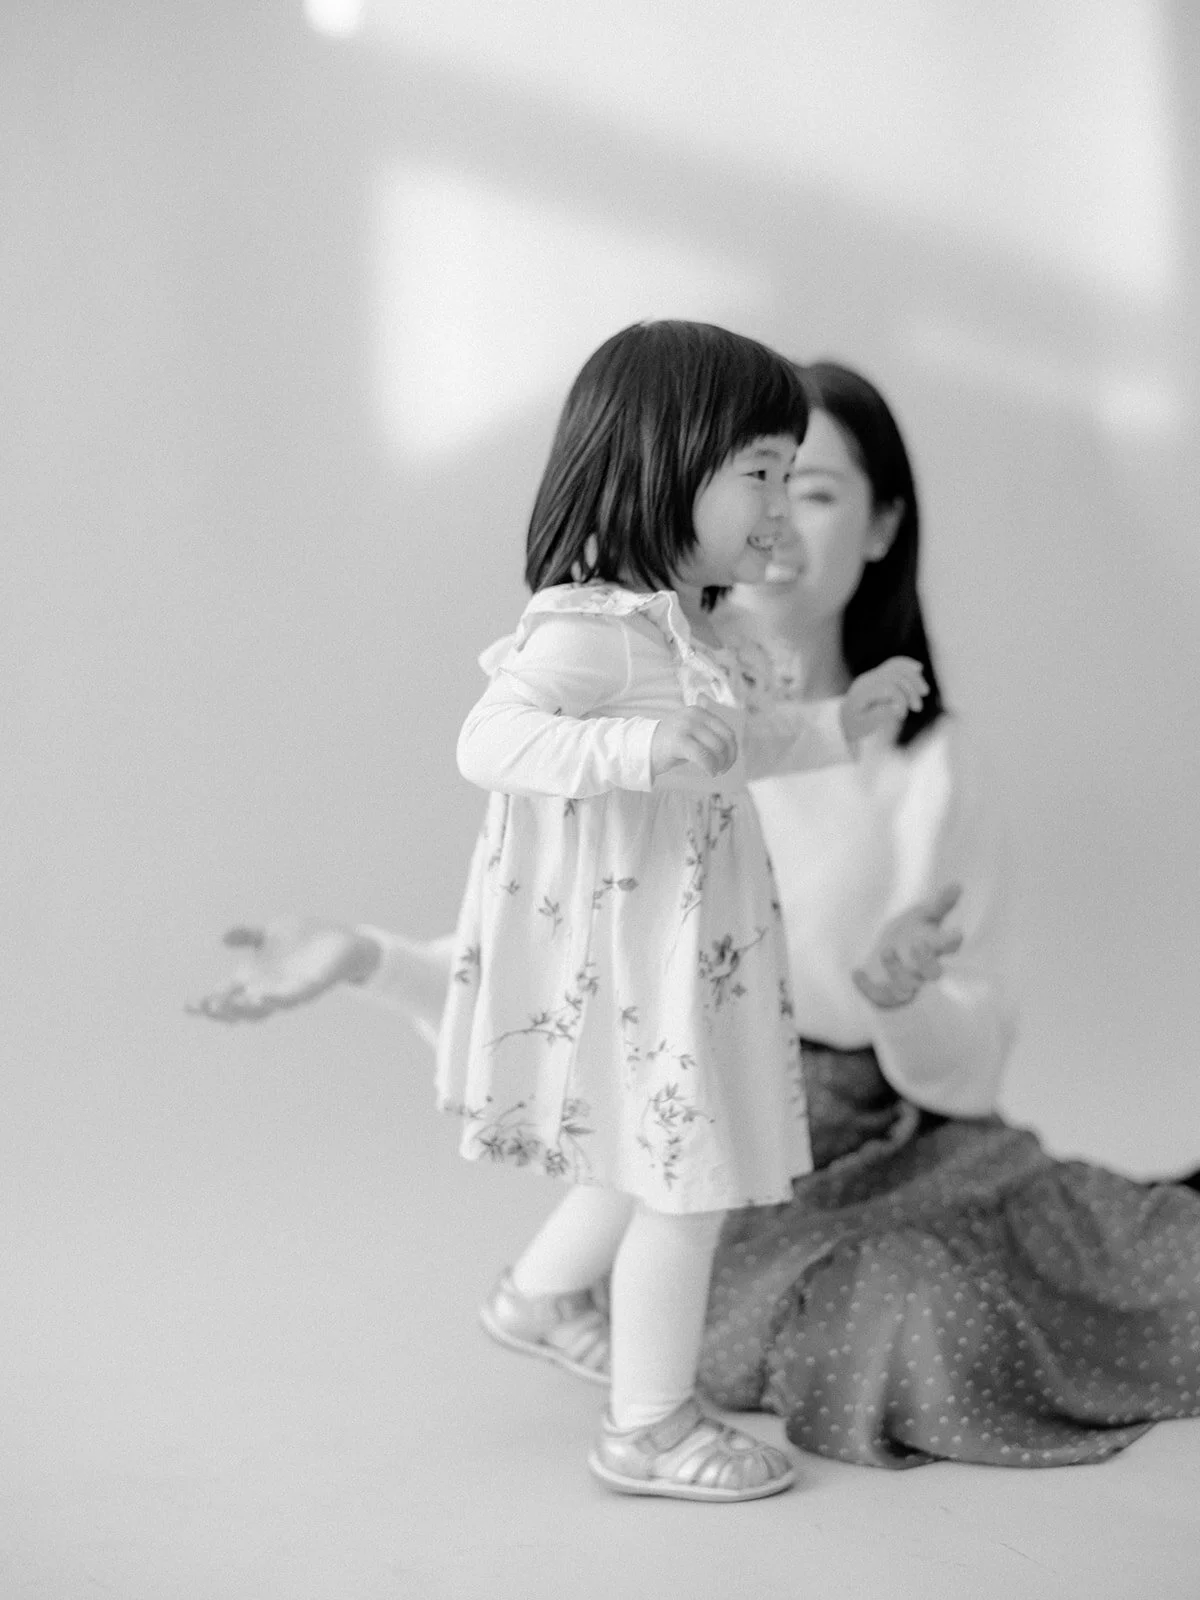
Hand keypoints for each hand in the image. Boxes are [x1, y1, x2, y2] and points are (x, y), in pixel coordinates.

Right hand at [186, 918, 381, 1022]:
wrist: (343, 940)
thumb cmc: (304, 938)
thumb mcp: (271, 932)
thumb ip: (248, 935)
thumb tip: (224, 937)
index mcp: (256, 978)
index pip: (226, 995)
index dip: (206, 1003)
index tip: (187, 1005)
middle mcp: (269, 989)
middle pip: (241, 1009)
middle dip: (223, 1010)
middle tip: (207, 1006)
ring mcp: (290, 991)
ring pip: (265, 1008)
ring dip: (247, 1008)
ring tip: (230, 1005)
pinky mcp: (312, 986)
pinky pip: (293, 997)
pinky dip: (277, 999)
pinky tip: (264, 996)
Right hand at [650, 696, 737, 780]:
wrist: (641, 747)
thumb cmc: (669, 745)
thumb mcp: (691, 733)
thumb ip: (709, 736)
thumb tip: (732, 750)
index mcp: (700, 712)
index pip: (727, 731)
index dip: (733, 750)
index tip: (728, 763)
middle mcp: (694, 716)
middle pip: (725, 740)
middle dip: (728, 759)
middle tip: (722, 770)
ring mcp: (686, 727)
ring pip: (717, 748)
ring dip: (719, 764)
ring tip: (714, 771)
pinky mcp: (679, 741)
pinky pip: (704, 757)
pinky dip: (710, 768)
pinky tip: (709, 773)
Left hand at [841, 657, 927, 743]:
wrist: (845, 718)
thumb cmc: (855, 724)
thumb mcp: (864, 725)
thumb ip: (880, 715)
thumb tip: (897, 707)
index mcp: (862, 692)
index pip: (888, 688)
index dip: (901, 700)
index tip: (902, 715)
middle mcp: (867, 680)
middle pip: (894, 677)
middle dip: (910, 691)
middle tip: (918, 708)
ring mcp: (872, 675)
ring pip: (896, 668)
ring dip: (913, 679)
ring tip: (924, 692)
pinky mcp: (878, 674)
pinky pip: (893, 665)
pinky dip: (906, 665)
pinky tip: (919, 668)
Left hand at [852, 883, 963, 1008]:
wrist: (888, 954)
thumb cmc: (911, 933)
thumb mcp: (923, 915)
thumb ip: (940, 903)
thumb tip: (957, 885)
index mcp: (934, 948)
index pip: (949, 948)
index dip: (952, 942)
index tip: (956, 932)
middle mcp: (922, 970)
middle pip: (933, 973)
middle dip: (926, 961)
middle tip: (917, 943)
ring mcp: (906, 984)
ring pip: (907, 988)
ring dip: (897, 971)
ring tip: (887, 950)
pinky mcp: (887, 995)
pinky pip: (879, 998)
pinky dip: (867, 988)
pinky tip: (856, 972)